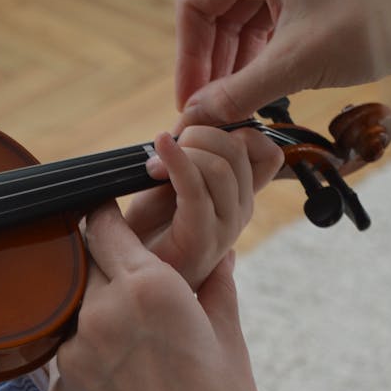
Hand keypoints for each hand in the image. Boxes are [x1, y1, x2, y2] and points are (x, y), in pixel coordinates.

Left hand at [48, 206, 283, 390]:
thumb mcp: (229, 341)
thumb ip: (213, 287)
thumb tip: (218, 255)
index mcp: (148, 287)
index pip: (102, 224)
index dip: (107, 218)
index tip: (110, 219)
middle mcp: (99, 313)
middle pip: (85, 268)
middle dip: (106, 272)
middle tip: (135, 295)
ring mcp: (70, 356)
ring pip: (72, 316)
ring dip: (95, 320)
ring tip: (135, 354)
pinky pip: (65, 360)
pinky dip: (88, 363)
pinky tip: (124, 389)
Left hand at [125, 125, 281, 287]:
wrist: (124, 274)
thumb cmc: (146, 230)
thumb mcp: (171, 182)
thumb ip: (188, 153)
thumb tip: (194, 115)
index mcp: (238, 196)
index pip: (266, 150)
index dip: (236, 128)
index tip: (195, 132)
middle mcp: (239, 212)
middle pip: (242, 149)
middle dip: (200, 134)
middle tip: (166, 148)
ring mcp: (223, 229)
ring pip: (223, 166)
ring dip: (185, 152)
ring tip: (154, 165)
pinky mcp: (199, 239)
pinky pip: (196, 188)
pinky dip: (176, 162)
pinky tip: (156, 157)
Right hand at [175, 0, 390, 125]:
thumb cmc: (372, 21)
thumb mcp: (295, 64)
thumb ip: (238, 94)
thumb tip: (195, 119)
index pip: (196, 5)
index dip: (188, 59)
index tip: (189, 102)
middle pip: (219, 13)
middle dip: (214, 67)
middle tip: (210, 113)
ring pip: (245, 19)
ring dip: (237, 65)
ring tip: (233, 108)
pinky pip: (272, 19)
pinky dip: (262, 55)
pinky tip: (260, 90)